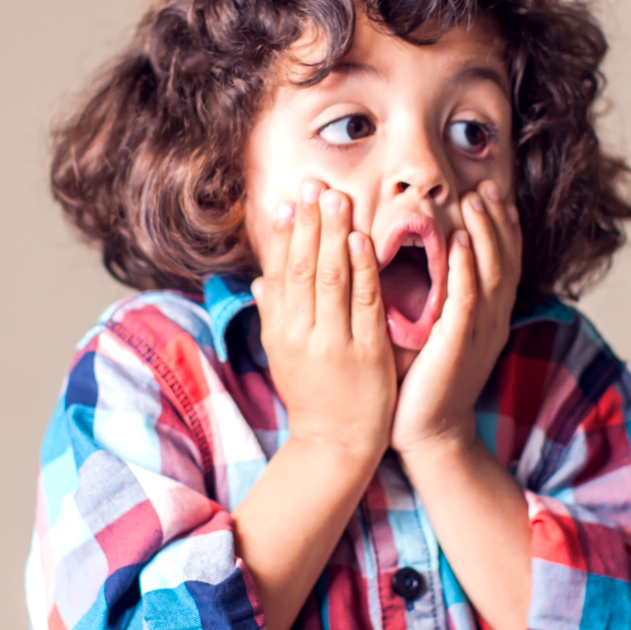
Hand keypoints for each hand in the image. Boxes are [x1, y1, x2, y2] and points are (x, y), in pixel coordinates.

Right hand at [251, 179, 396, 460]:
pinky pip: (365, 302)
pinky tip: (362, 240)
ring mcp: (334, 342)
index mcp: (279, 331)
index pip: (280, 272)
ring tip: (338, 198)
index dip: (284, 234)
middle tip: (316, 184)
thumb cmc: (312, 395)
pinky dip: (363, 269)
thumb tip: (262, 277)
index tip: (290, 199)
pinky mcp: (367, 352)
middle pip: (303, 267)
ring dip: (334, 234)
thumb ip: (275, 313)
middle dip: (310, 223)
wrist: (336, 445)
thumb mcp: (283, 355)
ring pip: (331, 278)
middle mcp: (301, 334)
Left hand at [391, 180, 521, 458]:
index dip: (501, 228)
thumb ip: (432, 301)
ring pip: (491, 274)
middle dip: (497, 221)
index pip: (502, 264)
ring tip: (476, 201)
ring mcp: (478, 334)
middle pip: (504, 261)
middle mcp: (490, 323)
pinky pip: (467, 301)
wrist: (427, 436)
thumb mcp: (433, 336)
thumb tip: (415, 265)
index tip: (491, 194)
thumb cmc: (421, 387)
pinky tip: (462, 243)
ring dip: (485, 234)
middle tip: (486, 186)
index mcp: (486, 319)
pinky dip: (467, 270)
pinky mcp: (458, 347)